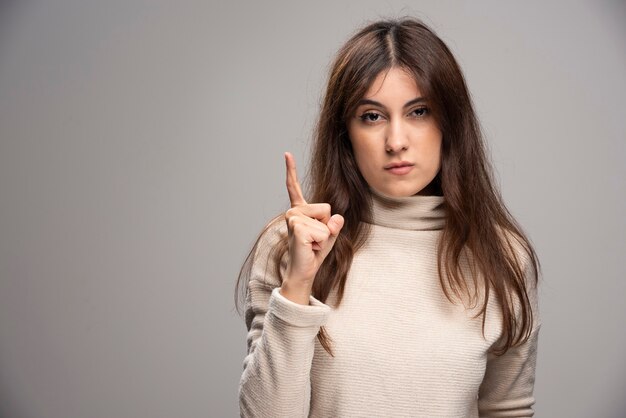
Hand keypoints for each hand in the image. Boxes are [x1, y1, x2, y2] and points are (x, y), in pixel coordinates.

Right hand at [280, 152, 343, 302]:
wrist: (305, 271)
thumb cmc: (315, 252)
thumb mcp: (331, 234)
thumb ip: (335, 223)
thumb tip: (336, 218)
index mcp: (300, 209)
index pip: (293, 187)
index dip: (291, 170)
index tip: (286, 154)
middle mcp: (293, 211)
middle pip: (326, 208)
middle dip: (328, 226)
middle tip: (315, 239)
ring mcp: (293, 218)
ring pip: (326, 220)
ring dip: (324, 236)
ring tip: (312, 244)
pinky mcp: (297, 228)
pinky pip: (323, 231)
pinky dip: (322, 242)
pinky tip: (310, 247)